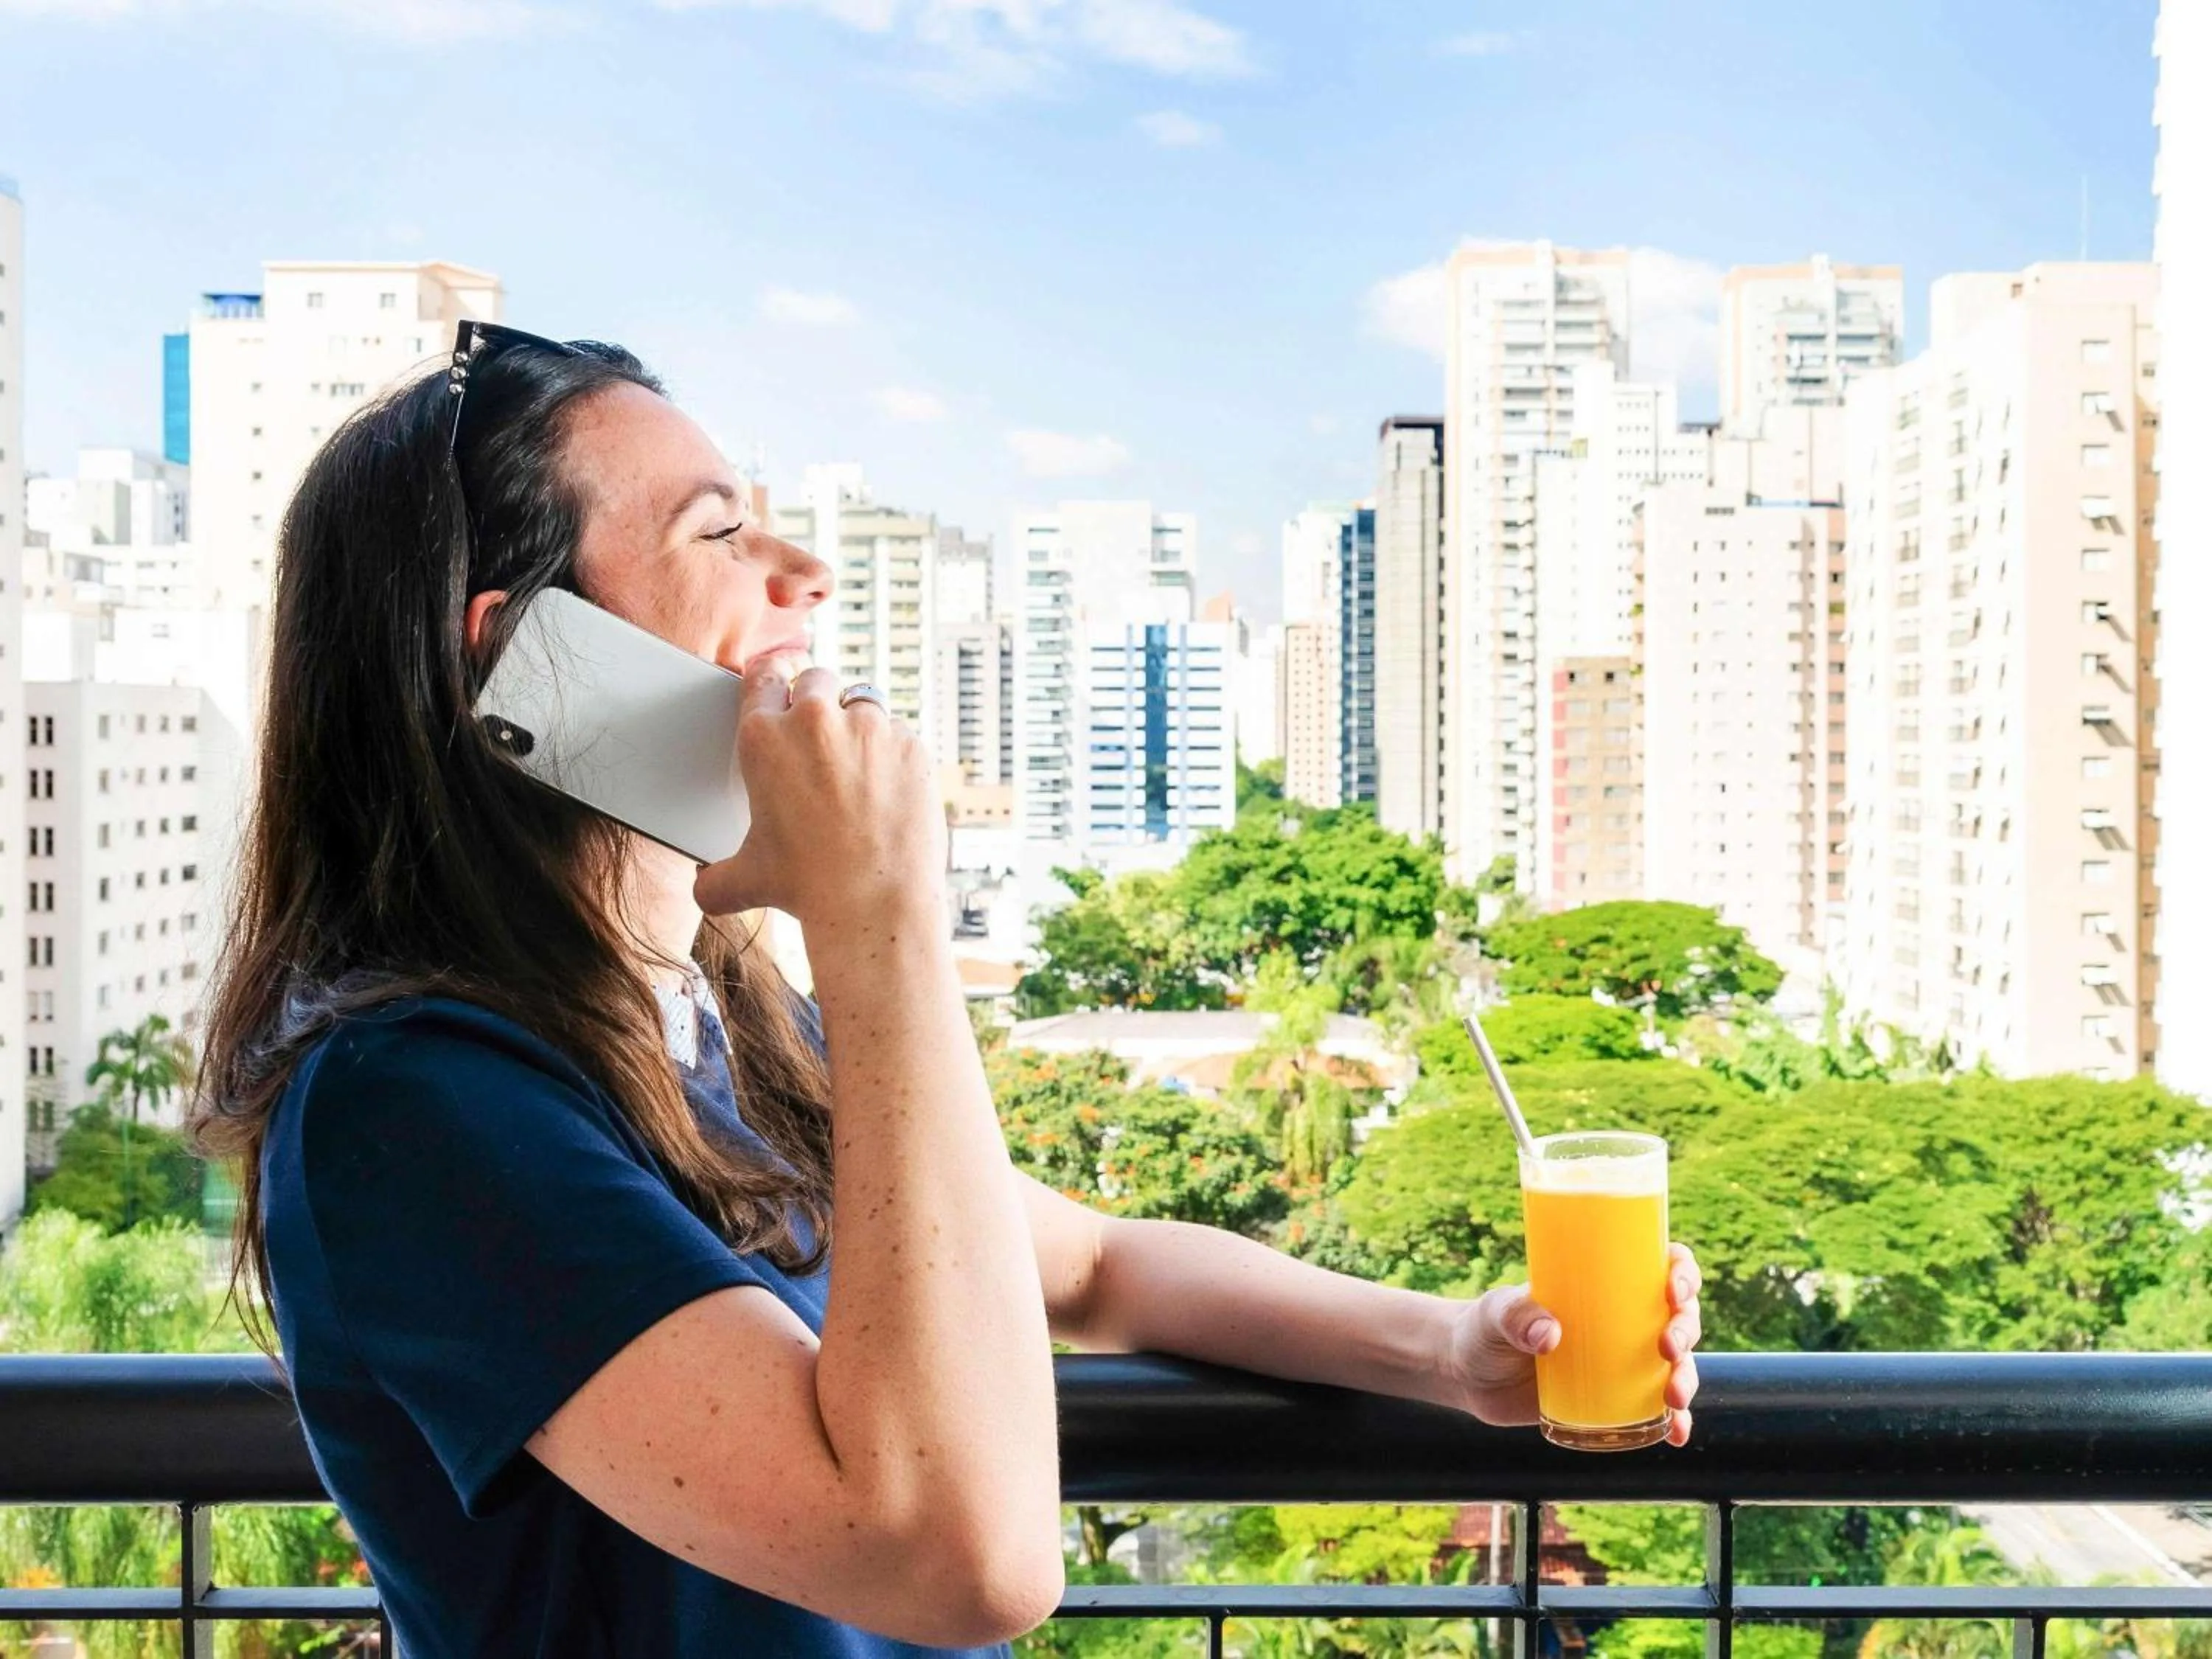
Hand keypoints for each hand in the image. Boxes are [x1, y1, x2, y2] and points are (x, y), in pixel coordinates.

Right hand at [694, 666, 946, 926]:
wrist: (872, 901)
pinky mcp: (910, 744)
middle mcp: (815, 720)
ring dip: (859, 723)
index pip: (763, 676)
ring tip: (859, 765)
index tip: (781, 687)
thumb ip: (718, 877)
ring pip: (864, 700)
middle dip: (818, 699)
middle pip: (816, 679)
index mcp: (764, 737)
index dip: (773, 681)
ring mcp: (869, 728)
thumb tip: (705, 889)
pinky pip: (901, 733)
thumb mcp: (748, 879)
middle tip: (822, 735)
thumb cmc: (805, 886)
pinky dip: (895, 753)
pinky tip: (890, 789)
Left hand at [1437, 1243, 1702, 1445]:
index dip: (1681, 1271)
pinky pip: (1656, 1409)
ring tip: (1673, 1398)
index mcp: (1601, 1283)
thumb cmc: (1484, 1328)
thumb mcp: (1494, 1314)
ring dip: (1687, 1377)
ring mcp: (1621, 1359)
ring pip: (1677, 1362)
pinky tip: (1676, 1433)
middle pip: (1678, 1314)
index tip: (1673, 1290)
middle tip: (1667, 1347)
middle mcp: (1621, 1318)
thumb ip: (1516, 1317)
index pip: (1657, 1263)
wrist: (1468, 1375)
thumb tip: (1550, 1335)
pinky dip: (1674, 1421)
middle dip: (1686, 1328)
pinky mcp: (1613, 1399)